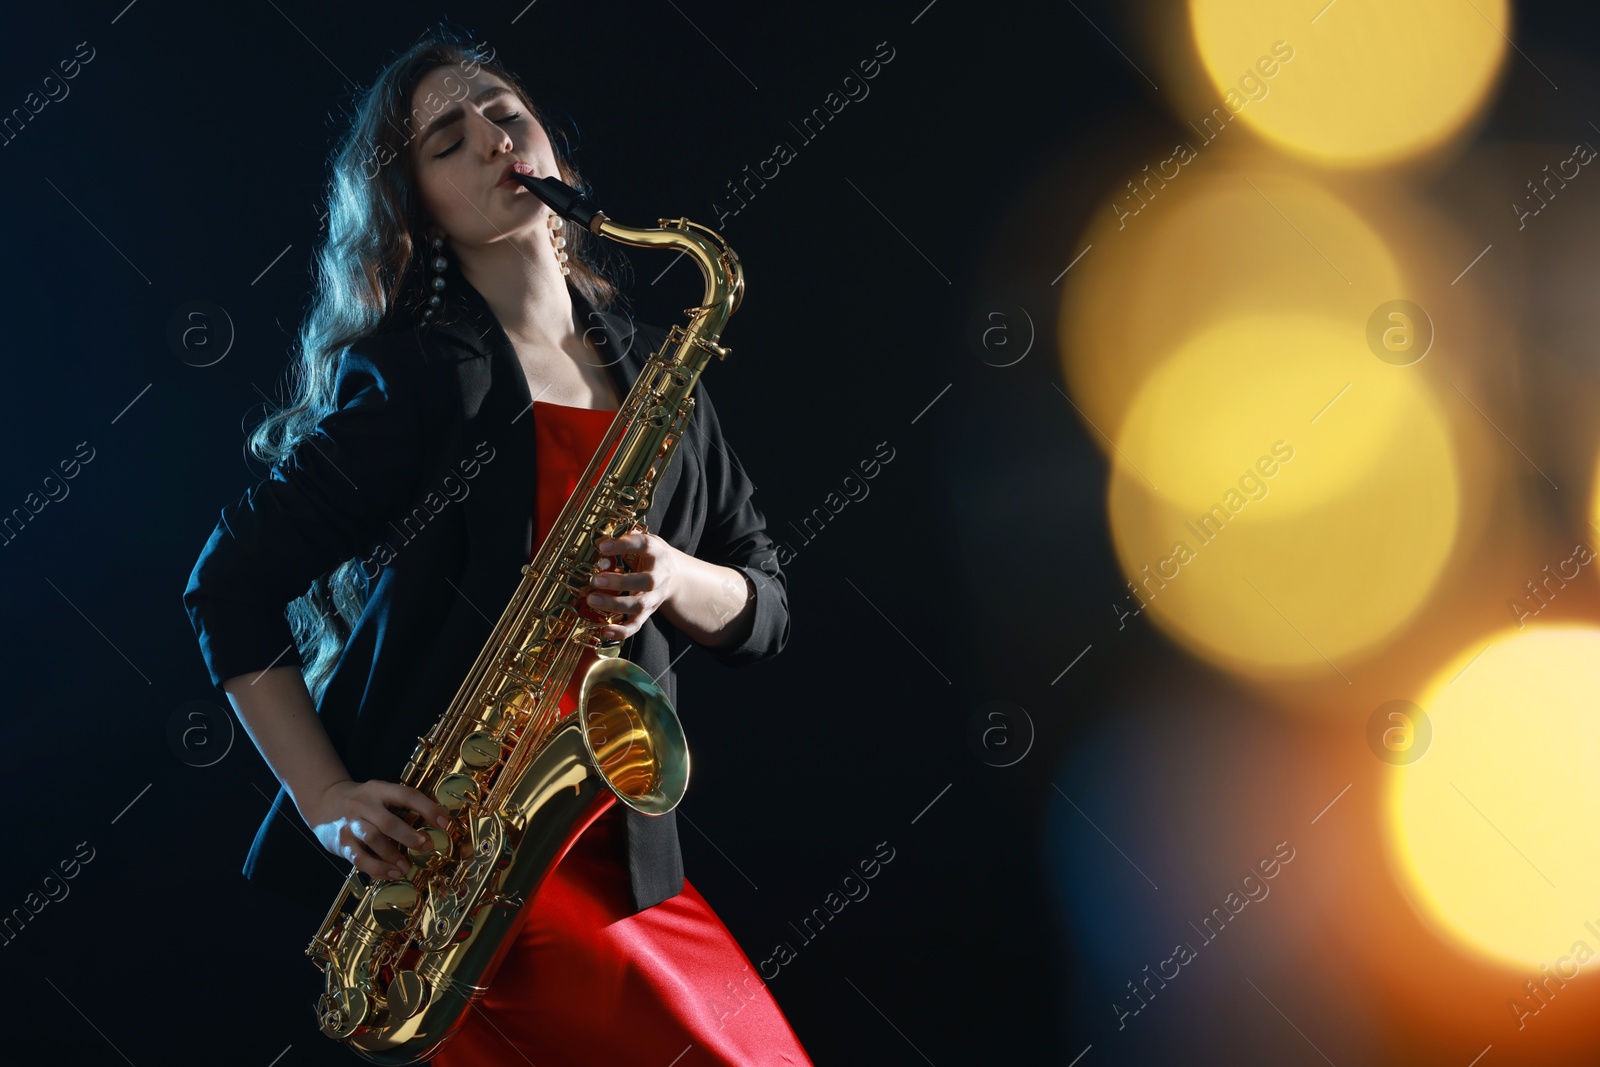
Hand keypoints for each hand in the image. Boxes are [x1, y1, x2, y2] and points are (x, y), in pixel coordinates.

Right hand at [304, 779, 450, 881]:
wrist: (324, 802)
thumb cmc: (363, 802)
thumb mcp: (380, 795)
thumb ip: (401, 806)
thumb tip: (436, 821)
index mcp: (379, 790)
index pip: (407, 795)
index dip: (427, 808)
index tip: (444, 822)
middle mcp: (364, 805)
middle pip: (388, 822)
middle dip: (410, 836)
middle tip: (426, 846)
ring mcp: (350, 824)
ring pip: (373, 840)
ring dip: (393, 855)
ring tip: (406, 867)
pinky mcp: (341, 842)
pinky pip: (359, 858)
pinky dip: (377, 868)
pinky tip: (391, 873)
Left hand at [590, 532, 679, 640]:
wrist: (675, 577)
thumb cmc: (653, 557)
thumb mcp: (646, 541)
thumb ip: (628, 538)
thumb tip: (605, 540)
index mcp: (658, 553)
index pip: (645, 546)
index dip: (625, 545)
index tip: (603, 547)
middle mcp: (659, 576)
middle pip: (647, 582)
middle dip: (620, 582)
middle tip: (596, 579)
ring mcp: (654, 597)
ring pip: (639, 605)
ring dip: (615, 604)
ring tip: (592, 599)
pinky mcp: (648, 612)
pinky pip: (636, 625)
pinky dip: (621, 631)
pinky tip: (604, 630)